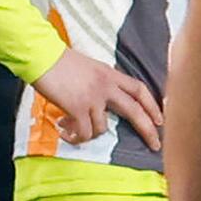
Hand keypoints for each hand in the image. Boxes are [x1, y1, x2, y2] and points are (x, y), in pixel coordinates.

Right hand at [33, 48, 162, 150]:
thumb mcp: (86, 66)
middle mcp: (105, 87)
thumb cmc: (56, 59)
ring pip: (102, 127)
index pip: (139, 90)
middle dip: (148, 130)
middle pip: (135, 111)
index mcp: (109, 74)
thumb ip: (97, 81)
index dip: (153, 106)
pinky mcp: (78, 108)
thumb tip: (98, 100)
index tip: (160, 119)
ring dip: (88, 132)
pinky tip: (64, 132)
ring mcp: (93, 98)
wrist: (40, 55)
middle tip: (155, 145)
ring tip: (71, 129)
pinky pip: (84, 132)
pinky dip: (75, 136)